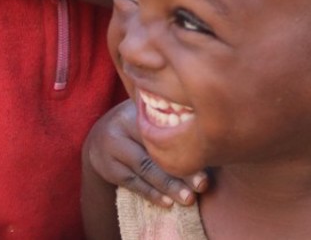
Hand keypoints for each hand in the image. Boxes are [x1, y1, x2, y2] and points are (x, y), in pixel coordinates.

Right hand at [84, 100, 206, 207]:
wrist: (99, 140)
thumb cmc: (136, 128)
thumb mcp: (148, 117)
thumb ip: (170, 122)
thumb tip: (212, 141)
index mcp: (136, 109)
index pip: (162, 126)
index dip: (185, 142)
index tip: (207, 156)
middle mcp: (120, 124)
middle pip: (154, 149)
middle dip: (180, 169)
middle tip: (202, 185)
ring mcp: (110, 146)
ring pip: (144, 169)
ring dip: (168, 186)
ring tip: (188, 199)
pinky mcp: (107, 167)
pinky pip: (132, 183)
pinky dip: (151, 194)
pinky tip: (167, 202)